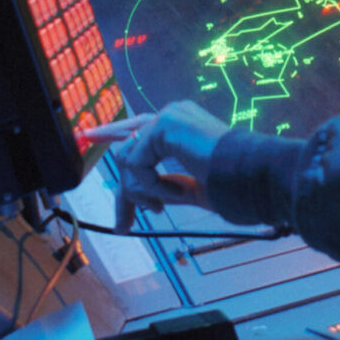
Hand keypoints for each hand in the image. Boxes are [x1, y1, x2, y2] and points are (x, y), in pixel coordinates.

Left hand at [83, 100, 228, 230]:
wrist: (250, 177)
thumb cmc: (230, 184)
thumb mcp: (188, 187)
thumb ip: (162, 184)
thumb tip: (136, 192)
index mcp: (181, 124)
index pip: (137, 131)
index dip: (111, 134)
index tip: (89, 137)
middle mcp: (172, 114)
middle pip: (126, 149)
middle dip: (124, 191)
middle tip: (123, 226)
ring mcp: (168, 116)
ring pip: (127, 160)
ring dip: (142, 191)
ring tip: (163, 205)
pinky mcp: (164, 124)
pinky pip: (135, 163)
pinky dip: (149, 186)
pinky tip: (173, 193)